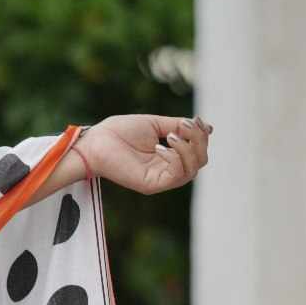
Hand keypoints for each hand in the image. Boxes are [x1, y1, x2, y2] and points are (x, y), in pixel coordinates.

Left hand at [73, 112, 211, 196]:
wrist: (97, 141)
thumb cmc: (120, 131)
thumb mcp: (157, 124)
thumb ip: (180, 127)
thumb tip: (208, 128)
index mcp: (169, 157)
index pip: (198, 152)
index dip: (201, 136)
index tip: (195, 119)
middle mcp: (167, 170)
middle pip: (200, 162)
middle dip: (199, 141)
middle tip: (184, 125)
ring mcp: (160, 180)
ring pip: (192, 169)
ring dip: (188, 149)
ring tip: (172, 135)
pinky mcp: (151, 185)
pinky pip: (176, 175)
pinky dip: (175, 158)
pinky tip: (160, 147)